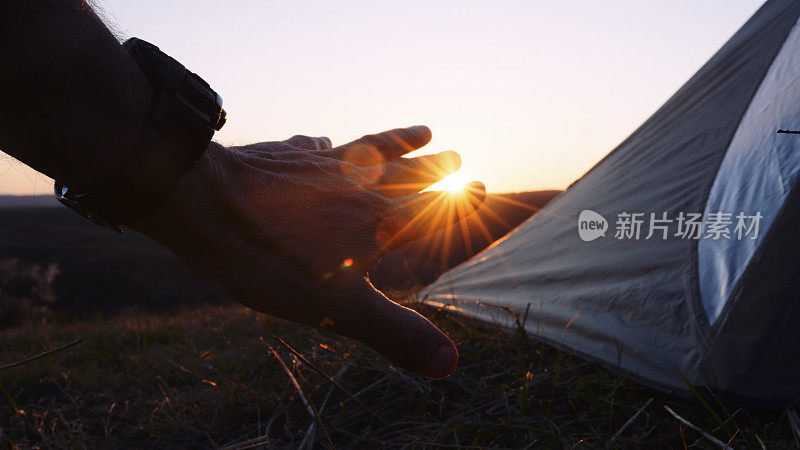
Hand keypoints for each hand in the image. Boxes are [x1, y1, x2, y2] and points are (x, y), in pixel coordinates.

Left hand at [132, 126, 484, 377]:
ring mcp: (319, 165)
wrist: (203, 203)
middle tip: (457, 153)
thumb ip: (394, 333)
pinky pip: (314, 145)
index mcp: (376, 221)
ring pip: (371, 148)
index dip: (458, 200)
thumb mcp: (338, 306)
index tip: (482, 186)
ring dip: (399, 140)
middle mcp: (356, 185)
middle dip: (435, 165)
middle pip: (407, 171)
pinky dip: (325, 143)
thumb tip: (449, 364)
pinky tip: (322, 139)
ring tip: (422, 129)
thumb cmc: (270, 257)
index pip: (429, 208)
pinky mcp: (284, 156)